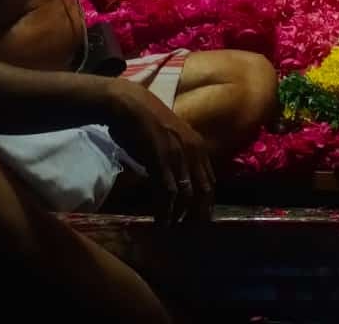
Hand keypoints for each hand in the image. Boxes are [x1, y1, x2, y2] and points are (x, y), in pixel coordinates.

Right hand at [105, 79, 214, 223]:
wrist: (128, 104)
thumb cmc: (145, 120)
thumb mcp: (171, 138)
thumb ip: (179, 156)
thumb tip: (179, 180)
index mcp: (198, 145)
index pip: (210, 181)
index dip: (206, 203)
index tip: (199, 220)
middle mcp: (193, 150)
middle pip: (204, 192)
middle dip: (198, 215)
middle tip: (189, 233)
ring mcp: (178, 155)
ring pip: (187, 196)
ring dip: (180, 217)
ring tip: (171, 229)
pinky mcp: (161, 160)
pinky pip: (168, 193)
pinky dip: (165, 211)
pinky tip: (160, 222)